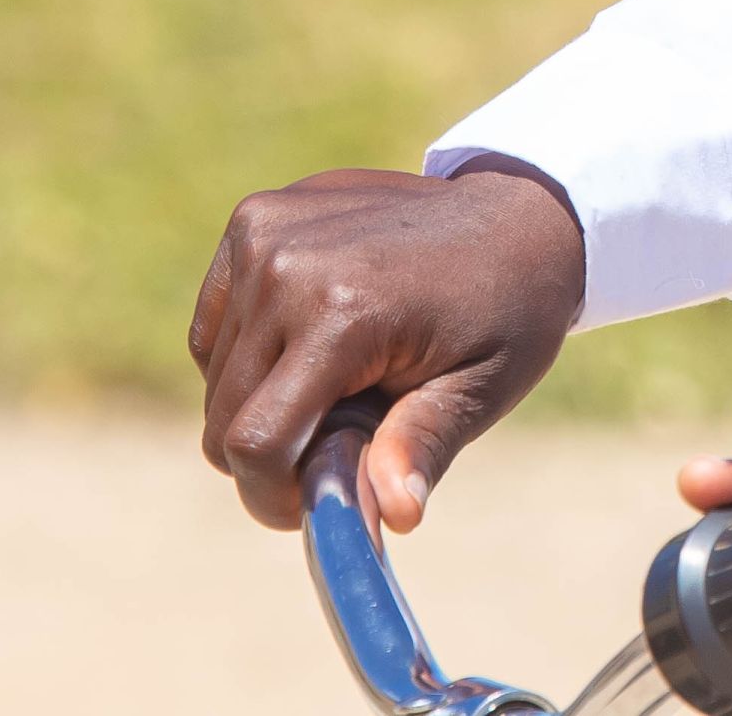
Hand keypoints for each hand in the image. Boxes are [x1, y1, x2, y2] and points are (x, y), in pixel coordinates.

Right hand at [189, 161, 585, 531]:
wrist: (516, 215)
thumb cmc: (505, 313)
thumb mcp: (480, 389)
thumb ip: (420, 449)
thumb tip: (392, 517)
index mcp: (344, 311)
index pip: (254, 442)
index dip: (273, 496)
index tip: (317, 505)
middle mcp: (287, 266)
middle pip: (224, 417)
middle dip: (273, 456)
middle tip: (344, 442)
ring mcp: (264, 233)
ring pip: (216, 377)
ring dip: (265, 402)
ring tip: (344, 380)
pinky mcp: (253, 219)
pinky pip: (215, 328)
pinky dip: (249, 356)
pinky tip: (314, 342)